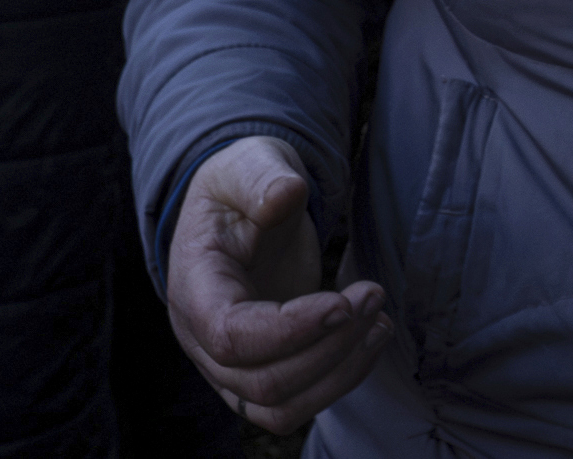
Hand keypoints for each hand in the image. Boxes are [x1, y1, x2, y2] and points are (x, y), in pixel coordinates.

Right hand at [164, 134, 390, 431]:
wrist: (242, 208)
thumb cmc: (242, 186)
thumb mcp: (247, 163)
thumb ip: (262, 177)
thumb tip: (285, 195)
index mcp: (193, 288)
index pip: (231, 336)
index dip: (290, 331)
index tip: (343, 302)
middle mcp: (202, 340)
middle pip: (262, 382)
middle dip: (329, 347)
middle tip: (373, 296)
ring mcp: (228, 366)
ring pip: (280, 407)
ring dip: (339, 373)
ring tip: (379, 323)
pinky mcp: (260, 373)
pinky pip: (295, 405)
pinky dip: (338, 381)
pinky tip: (368, 339)